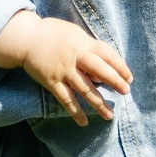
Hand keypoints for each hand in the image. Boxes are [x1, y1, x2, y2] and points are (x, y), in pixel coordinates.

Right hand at [0, 11, 131, 125]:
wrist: (26, 38)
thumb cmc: (53, 33)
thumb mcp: (75, 34)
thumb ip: (89, 46)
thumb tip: (105, 62)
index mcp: (83, 44)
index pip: (107, 54)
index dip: (120, 66)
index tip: (129, 77)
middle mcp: (75, 58)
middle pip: (99, 70)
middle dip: (114, 81)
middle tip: (125, 92)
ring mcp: (64, 71)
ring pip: (85, 89)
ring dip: (98, 103)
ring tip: (110, 115)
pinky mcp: (52, 82)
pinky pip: (66, 99)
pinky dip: (75, 111)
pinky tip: (84, 122)